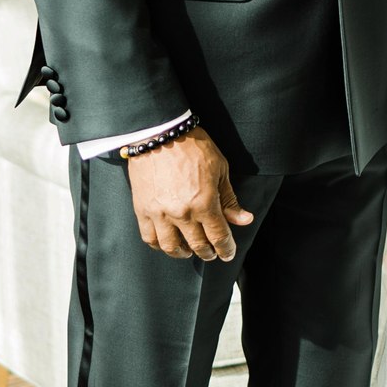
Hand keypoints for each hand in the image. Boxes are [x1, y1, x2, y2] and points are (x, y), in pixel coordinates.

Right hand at [127, 129, 253, 261]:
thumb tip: (244, 219)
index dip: (226, 249)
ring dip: (183, 253)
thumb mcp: (220, 169)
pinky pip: (149, 237)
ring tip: (189, 251)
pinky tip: (168, 242)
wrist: (159, 132)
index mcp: (205, 203)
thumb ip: (229, 199)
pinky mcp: (142, 209)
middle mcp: (182, 213)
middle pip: (198, 245)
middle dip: (208, 253)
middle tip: (212, 253)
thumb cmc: (193, 147)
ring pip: (172, 247)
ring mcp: (160, 213)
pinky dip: (159, 245)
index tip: (228, 253)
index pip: (218, 236)